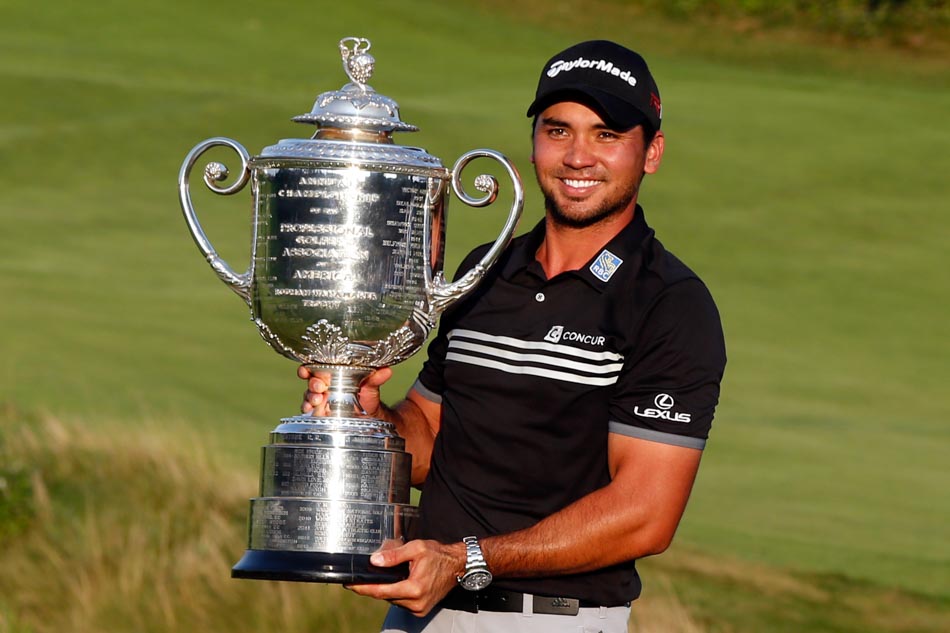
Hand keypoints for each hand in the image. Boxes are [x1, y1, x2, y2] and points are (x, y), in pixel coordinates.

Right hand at [298, 365, 392, 415]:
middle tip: (320, 388)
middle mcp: (324, 384)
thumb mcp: (372, 385)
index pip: (315, 367)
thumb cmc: (367, 394)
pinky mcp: (321, 412)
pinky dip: (308, 410)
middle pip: (310, 382)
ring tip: (317, 400)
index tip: (306, 370)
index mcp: (333, 373)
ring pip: (308, 396)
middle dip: (312, 384)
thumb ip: (376, 378)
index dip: (307, 368)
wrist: (370, 415)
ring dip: (310, 398)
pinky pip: (310, 410)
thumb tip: (387, 370)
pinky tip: (311, 410)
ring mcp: (321, 398)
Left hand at [346, 539, 464, 616]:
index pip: (381, 591)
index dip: (363, 588)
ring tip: (381, 576)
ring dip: (386, 589)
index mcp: (414, 588)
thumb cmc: (438, 555)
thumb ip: (394, 555)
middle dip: (373, 587)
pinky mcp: (421, 610)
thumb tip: (374, 561)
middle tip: (361, 576)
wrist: (457, 566)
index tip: (349, 584)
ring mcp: (419, 609)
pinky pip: (401, 602)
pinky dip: (396, 593)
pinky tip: (395, 582)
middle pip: (385, 596)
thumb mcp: (416, 548)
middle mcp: (416, 603)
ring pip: (392, 600)